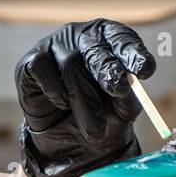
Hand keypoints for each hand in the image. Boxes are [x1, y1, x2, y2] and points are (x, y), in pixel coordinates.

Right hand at [15, 19, 156, 176]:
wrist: (70, 139)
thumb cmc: (102, 114)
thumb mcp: (122, 109)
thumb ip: (129, 96)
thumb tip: (128, 83)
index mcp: (111, 42)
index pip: (122, 38)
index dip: (133, 52)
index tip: (145, 70)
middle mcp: (82, 37)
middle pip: (95, 48)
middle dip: (109, 71)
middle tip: (119, 91)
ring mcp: (55, 46)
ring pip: (70, 64)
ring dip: (83, 99)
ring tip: (93, 129)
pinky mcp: (30, 61)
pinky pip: (42, 68)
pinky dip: (55, 90)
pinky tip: (63, 105)